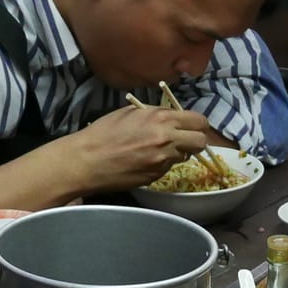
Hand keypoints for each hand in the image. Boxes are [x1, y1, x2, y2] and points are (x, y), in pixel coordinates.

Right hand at [61, 105, 215, 192]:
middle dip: (195, 140)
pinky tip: (146, 160)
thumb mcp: (131, 112)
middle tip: (184, 140)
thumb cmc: (103, 132)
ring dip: (178, 152)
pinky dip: (163, 163)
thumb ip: (156, 114)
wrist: (86, 160)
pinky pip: (170, 167)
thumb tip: (172, 117)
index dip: (198, 124)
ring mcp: (163, 160)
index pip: (198, 121)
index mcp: (161, 118)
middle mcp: (167, 139)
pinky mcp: (157, 175)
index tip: (192, 126)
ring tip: (158, 150)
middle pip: (201, 141)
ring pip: (186, 156)